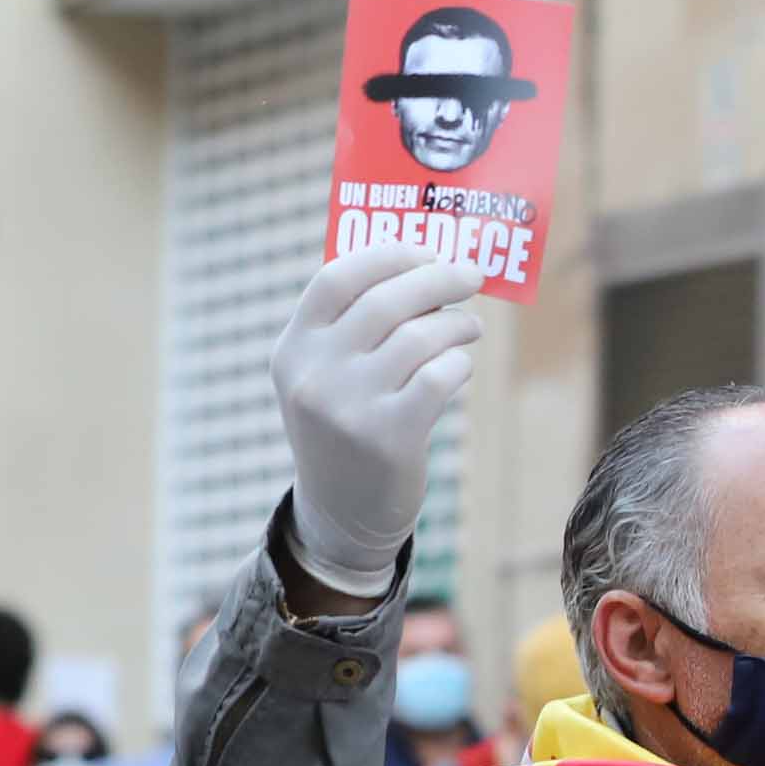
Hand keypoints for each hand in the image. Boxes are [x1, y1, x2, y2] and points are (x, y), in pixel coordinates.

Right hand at [273, 245, 488, 597]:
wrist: (343, 514)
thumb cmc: (347, 428)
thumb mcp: (326, 377)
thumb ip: (354, 327)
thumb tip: (427, 268)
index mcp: (293, 349)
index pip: (336, 278)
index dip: (388, 255)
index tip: (427, 251)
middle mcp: (313, 375)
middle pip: (386, 300)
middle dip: (438, 278)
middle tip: (471, 274)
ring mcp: (347, 407)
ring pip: (419, 337)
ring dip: (457, 324)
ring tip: (470, 327)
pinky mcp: (387, 437)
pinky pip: (438, 377)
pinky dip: (458, 364)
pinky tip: (460, 367)